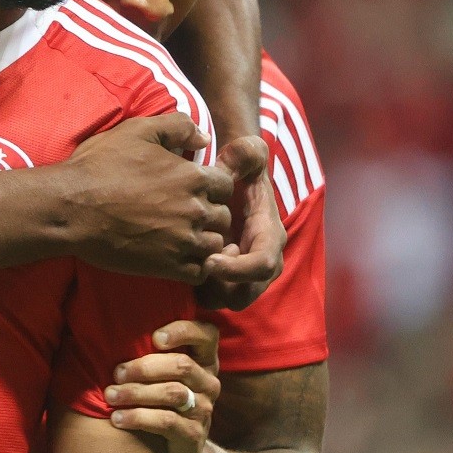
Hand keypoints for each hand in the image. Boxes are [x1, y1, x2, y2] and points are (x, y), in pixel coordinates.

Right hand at [60, 114, 234, 281]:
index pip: (226, 185)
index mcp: (192, 177)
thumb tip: (204, 136)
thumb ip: (176, 126)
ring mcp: (184, 241)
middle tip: (184, 214)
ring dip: (203, 240)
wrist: (69, 209)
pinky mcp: (169, 267)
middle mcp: (195, 209)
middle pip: (223, 216)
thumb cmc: (98, 167)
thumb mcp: (136, 131)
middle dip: (208, 214)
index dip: (211, 186)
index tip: (192, 190)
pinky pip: (201, 271)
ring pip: (215, 244)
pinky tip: (176, 257)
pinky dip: (194, 266)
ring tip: (181, 236)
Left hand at [107, 320, 219, 452]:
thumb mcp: (155, 376)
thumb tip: (97, 330)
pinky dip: (138, 418)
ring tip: (109, 396)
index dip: (184, 331)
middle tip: (116, 373)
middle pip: (181, 365)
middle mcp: (207, 383)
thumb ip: (142, 353)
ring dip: (136, 392)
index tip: (154, 337)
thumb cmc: (154, 403)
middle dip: (144, 367)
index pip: (206, 334)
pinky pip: (167, 422)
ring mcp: (203, 410)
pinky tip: (117, 419)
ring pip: (172, 393)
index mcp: (202, 361)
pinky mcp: (193, 436)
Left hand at [198, 136, 284, 309]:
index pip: (263, 265)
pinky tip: (184, 262)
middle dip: (222, 287)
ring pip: (228, 299)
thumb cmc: (239, 165)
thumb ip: (244, 153)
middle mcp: (260, 257)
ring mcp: (242, 268)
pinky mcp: (225, 272)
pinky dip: (199, 286)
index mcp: (269, 234)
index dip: (239, 269)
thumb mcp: (245, 153)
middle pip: (247, 293)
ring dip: (209, 289)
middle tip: (197, 265)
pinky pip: (213, 293)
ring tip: (191, 262)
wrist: (232, 175)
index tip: (210, 260)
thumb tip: (237, 156)